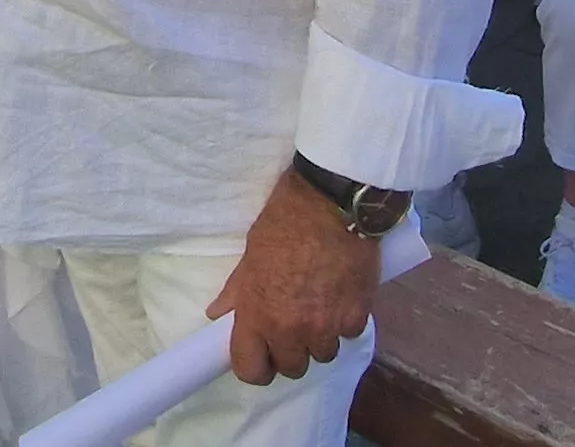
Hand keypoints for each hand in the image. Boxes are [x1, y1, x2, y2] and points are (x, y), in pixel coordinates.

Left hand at [207, 171, 378, 384]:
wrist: (331, 205)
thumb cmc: (283, 224)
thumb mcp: (250, 256)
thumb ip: (237, 292)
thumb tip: (217, 314)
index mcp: (258, 315)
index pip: (251, 370)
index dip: (254, 368)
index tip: (258, 357)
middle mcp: (292, 329)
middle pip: (292, 369)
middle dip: (289, 353)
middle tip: (289, 328)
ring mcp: (327, 326)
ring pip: (323, 355)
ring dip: (319, 339)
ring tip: (317, 309)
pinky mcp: (357, 316)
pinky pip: (349, 334)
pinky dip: (344, 322)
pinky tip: (340, 298)